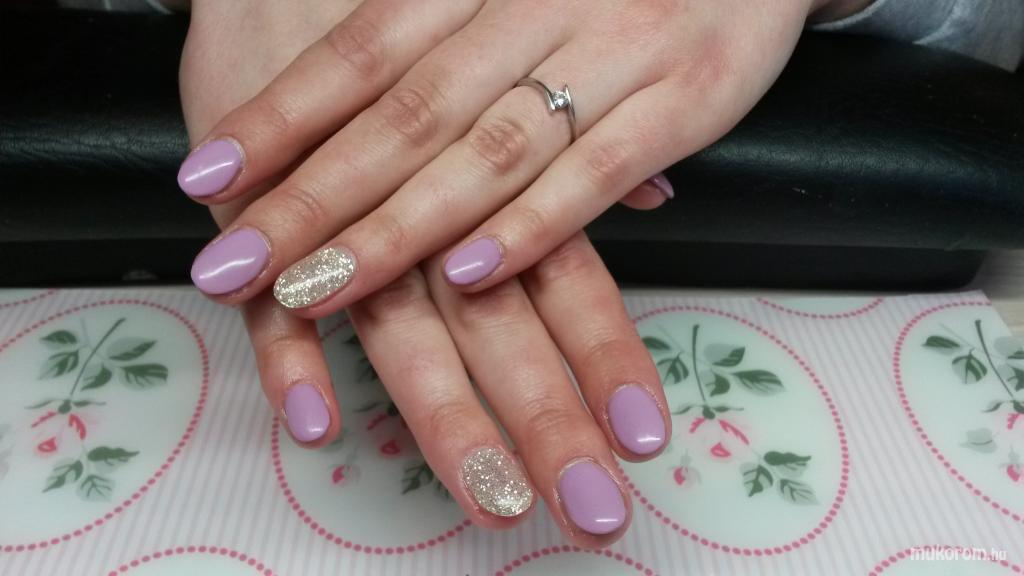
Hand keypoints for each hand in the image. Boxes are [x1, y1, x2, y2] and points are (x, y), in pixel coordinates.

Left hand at [179, 0, 839, 316]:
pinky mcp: (683, 99)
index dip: (281, 116)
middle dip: (314, 196)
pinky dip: (533, 224)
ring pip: (488, 149)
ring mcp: (612, 49)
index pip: (361, 49)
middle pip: (406, 113)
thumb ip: (442, 32)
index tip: (205, 177)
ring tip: (318, 288)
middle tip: (235, 263)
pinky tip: (469, 275)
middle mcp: (536, 4)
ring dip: (400, 227)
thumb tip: (341, 113)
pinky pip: (597, 169)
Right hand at [180, 0, 671, 545]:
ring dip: (442, 412)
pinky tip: (315, 422)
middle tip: (587, 508)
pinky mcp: (259, 204)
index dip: (605, 355)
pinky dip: (289, 353)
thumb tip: (655, 191)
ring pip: (400, 312)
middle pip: (499, 318)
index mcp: (499, 169)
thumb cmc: (419, 30)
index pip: (565, 275)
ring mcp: (344, 204)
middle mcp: (435, 195)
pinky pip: (271, 291)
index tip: (642, 436)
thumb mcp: (509, 74)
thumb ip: (573, 151)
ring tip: (484, 493)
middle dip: (544, 417)